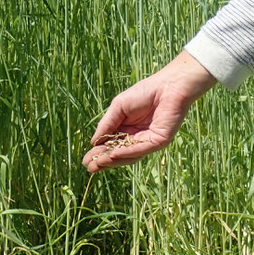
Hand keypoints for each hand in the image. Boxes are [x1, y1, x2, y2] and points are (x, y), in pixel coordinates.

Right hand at [82, 50, 216, 172]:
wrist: (168, 86)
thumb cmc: (144, 92)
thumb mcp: (119, 107)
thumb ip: (107, 124)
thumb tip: (93, 142)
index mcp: (127, 129)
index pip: (111, 145)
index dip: (98, 153)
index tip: (85, 160)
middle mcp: (137, 138)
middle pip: (118, 154)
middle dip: (103, 161)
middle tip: (89, 167)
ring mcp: (148, 141)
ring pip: (128, 155)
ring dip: (112, 160)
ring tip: (98, 163)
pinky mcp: (159, 141)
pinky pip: (140, 149)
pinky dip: (127, 153)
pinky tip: (113, 155)